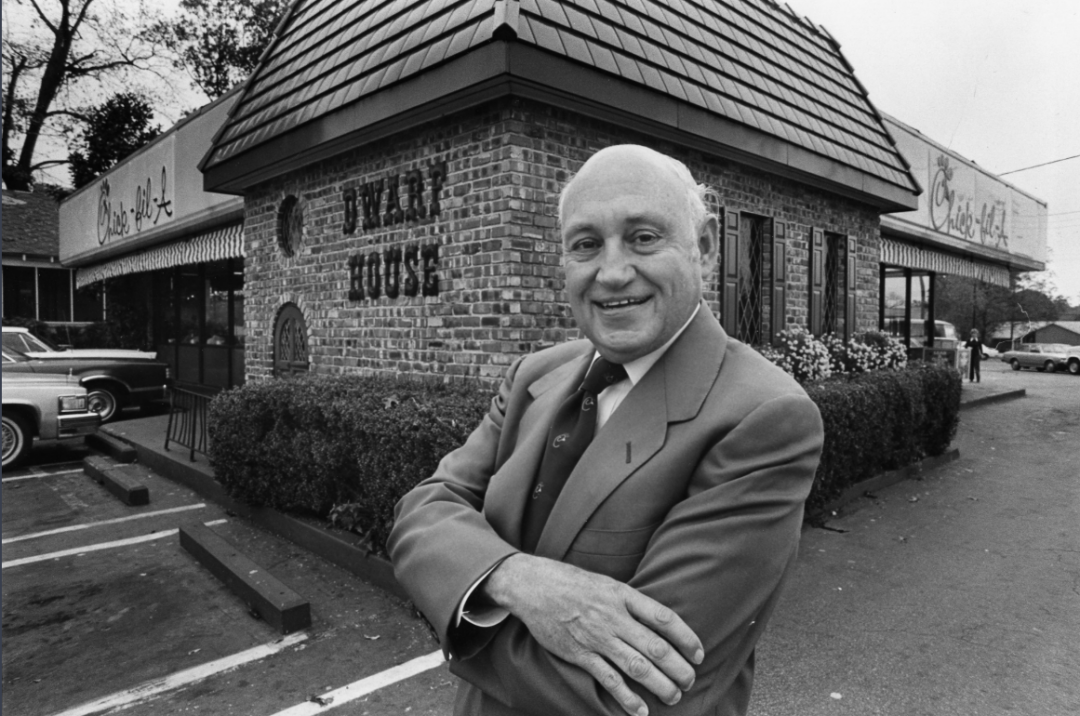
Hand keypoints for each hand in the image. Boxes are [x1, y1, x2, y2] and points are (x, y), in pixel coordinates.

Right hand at [482, 554, 703, 715]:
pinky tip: (640, 710)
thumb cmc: (574, 583)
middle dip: (678, 668)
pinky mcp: (579, 654)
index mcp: (623, 595)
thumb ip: (632, 602)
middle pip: (655, 647)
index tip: (698, 653)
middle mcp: (613, 616)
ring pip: (636, 666)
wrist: (534, 586)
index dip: (686, 638)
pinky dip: (626, 697)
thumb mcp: (608, 583)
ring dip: (659, 685)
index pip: (664, 618)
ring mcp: (596, 637)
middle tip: (690, 681)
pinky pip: (607, 679)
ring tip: (674, 696)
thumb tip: (661, 623)